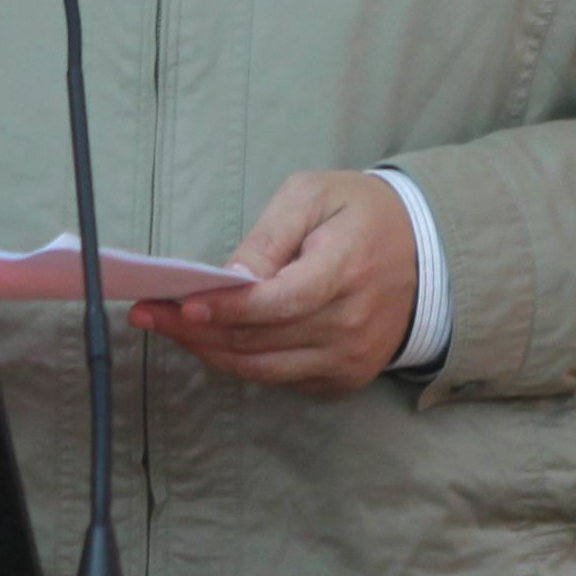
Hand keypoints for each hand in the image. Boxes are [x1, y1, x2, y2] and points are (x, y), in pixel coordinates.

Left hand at [128, 170, 416, 394]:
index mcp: (345, 270)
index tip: (179, 304)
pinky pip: (281, 378)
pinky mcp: (346, 377)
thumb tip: (229, 277)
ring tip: (167, 327)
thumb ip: (269, 236)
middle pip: (260, 340)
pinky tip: (210, 339)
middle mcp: (350, 324)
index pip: (278, 302)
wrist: (427, 250)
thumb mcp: (313, 196)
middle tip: (148, 314)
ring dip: (209, 350)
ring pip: (263, 368)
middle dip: (196, 329)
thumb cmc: (360, 213)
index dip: (226, 309)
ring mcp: (350, 357)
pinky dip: (242, 361)